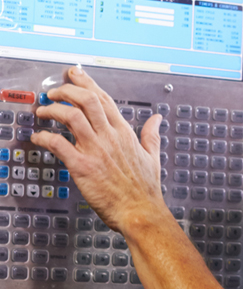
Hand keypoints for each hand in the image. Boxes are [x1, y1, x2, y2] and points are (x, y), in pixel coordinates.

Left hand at [29, 65, 165, 232]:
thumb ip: (152, 135)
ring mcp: (96, 151)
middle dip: (66, 90)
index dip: (87, 83)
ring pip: (71, 116)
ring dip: (52, 109)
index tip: (75, 75)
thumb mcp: (153, 157)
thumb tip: (156, 119)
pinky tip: (39, 137)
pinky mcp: (83, 167)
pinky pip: (58, 144)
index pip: (104, 99)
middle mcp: (109, 137)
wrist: (141, 212)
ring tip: (43, 111)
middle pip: (87, 100)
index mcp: (124, 133)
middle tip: (54, 92)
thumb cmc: (145, 191)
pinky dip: (44, 137)